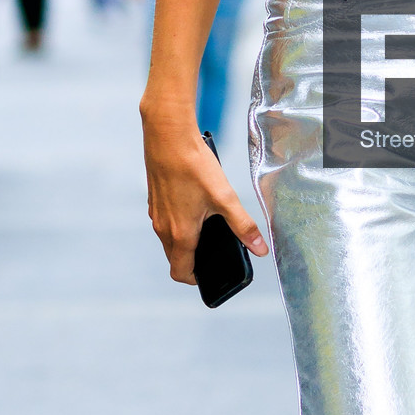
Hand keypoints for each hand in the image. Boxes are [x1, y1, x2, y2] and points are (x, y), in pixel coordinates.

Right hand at [141, 97, 268, 284]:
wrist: (167, 136)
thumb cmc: (194, 165)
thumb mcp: (225, 197)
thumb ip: (243, 225)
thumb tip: (260, 248)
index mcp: (180, 233)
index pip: (180, 272)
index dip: (195, 279)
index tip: (209, 273)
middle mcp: (163, 227)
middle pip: (174, 258)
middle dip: (192, 261)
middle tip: (212, 251)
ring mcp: (156, 214)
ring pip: (168, 240)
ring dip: (184, 241)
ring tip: (206, 227)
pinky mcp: (154, 200)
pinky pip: (164, 222)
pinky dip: (177, 223)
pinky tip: (194, 205)